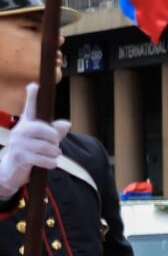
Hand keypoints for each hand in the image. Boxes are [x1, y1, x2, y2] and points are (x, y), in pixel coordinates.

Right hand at [0, 85, 66, 199]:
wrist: (12, 170)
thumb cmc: (30, 152)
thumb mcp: (43, 141)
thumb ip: (55, 132)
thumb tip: (67, 124)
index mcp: (26, 124)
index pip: (30, 108)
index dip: (32, 97)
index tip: (34, 85)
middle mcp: (20, 130)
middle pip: (45, 130)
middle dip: (55, 139)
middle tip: (55, 145)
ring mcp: (18, 143)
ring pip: (48, 147)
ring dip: (55, 153)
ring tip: (51, 155)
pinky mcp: (20, 156)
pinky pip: (44, 159)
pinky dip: (51, 163)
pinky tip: (49, 163)